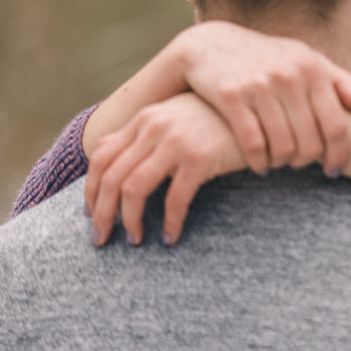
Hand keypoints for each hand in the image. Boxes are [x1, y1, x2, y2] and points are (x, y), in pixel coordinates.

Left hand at [84, 93, 245, 245]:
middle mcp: (154, 127)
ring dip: (130, 221)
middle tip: (102, 238)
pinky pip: (175, 199)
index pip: (101, 158)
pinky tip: (170, 236)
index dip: (91, 191)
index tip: (92, 215)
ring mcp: (176, 141)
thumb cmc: (216, 118)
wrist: (259, 111)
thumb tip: (102, 149)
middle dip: (102, 213)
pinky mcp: (200, 158)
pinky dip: (169, 222)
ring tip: (135, 239)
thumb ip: (138, 131)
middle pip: (112, 177)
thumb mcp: (173, 116)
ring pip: (134, 189)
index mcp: (144, 118)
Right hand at [175, 22, 350, 174]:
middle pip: (311, 142)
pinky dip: (259, 161)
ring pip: (283, 147)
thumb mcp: (305, 59)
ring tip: (280, 161)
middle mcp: (289, 76)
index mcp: (312, 68)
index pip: (336, 126)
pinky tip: (261, 164)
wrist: (210, 44)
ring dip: (283, 162)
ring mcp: (259, 85)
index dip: (338, 154)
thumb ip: (339, 81)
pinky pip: (253, 144)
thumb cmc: (267, 57)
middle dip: (308, 161)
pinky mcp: (231, 97)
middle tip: (300, 164)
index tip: (333, 170)